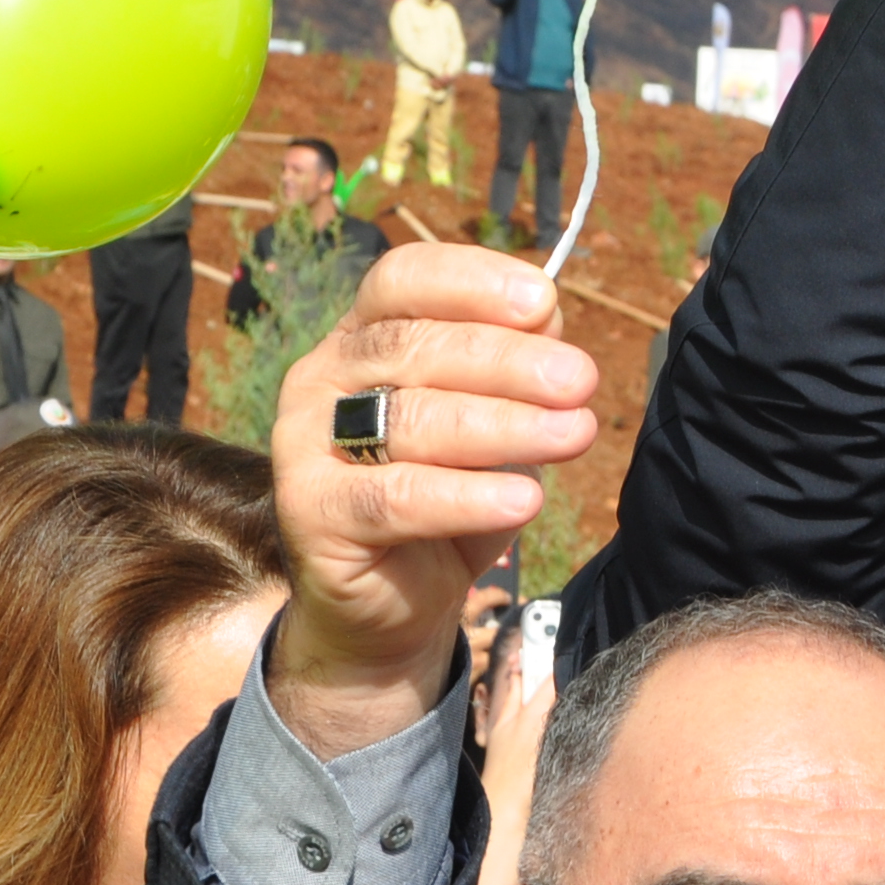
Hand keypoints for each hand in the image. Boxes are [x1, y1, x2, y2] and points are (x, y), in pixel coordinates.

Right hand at [268, 240, 598, 760]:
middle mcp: (321, 377)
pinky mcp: (310, 511)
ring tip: (575, 435)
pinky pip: (395, 498)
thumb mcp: (493, 425)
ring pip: (410, 420)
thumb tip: (548, 315)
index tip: (544, 299)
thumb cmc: (448, 499)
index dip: (470, 280)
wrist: (390, 605)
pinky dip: (467, 496)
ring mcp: (304, 443)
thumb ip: (514, 369)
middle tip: (580, 379)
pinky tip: (524, 499)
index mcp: (362, 336)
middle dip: (508, 360)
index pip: (402, 279)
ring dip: (504, 425)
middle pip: (413, 346)